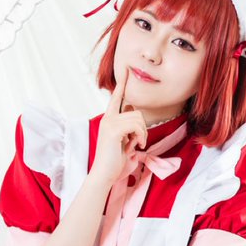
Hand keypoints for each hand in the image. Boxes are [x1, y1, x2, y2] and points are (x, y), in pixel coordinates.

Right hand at [90, 67, 146, 186]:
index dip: (123, 84)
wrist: (103, 175)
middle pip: (136, 111)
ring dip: (142, 133)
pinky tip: (137, 146)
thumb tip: (137, 128)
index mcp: (109, 120)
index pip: (117, 97)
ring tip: (137, 145)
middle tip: (139, 142)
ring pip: (138, 118)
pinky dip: (141, 136)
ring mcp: (110, 123)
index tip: (126, 70)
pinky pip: (136, 125)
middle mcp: (108, 118)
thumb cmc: (114, 164)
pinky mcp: (114, 130)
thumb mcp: (124, 145)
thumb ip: (129, 133)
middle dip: (142, 128)